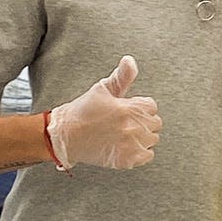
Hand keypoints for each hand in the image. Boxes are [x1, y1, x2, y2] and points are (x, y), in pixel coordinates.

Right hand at [46, 56, 161, 169]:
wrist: (65, 136)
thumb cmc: (83, 111)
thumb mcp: (102, 89)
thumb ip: (122, 76)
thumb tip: (130, 60)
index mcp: (128, 109)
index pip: (152, 106)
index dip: (139, 107)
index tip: (127, 110)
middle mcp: (132, 127)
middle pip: (155, 123)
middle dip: (143, 121)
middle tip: (124, 123)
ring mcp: (131, 145)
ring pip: (152, 139)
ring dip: (142, 137)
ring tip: (124, 134)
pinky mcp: (127, 160)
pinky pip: (148, 156)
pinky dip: (140, 152)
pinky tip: (126, 146)